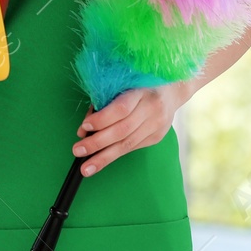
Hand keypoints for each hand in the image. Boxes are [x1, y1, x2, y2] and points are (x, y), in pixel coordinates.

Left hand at [72, 81, 191, 176]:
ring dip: (104, 157)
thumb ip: (106, 101)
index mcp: (142, 91)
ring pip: (128, 145)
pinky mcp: (157, 137)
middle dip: (97, 143)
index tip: (84, 127)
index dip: (101, 120)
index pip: (120, 109)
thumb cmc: (140, 83)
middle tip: (78, 151)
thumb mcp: (124, 83)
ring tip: (87, 168)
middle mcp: (152, 109)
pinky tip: (102, 160)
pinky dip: (116, 153)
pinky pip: (133, 147)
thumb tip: (85, 128)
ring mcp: (157, 125)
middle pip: (122, 131)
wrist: (173, 90)